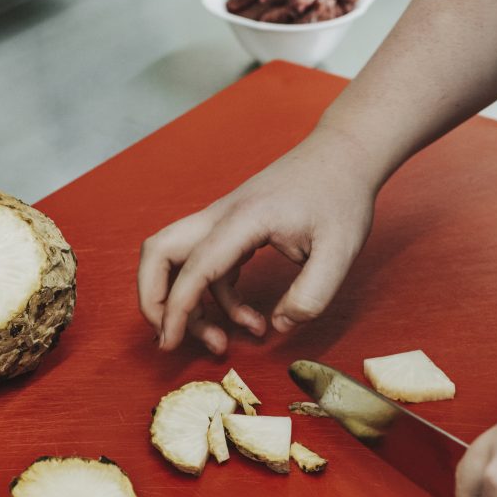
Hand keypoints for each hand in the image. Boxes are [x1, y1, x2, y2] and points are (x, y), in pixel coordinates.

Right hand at [137, 128, 376, 353]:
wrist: (343, 153)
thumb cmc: (341, 195)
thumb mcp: (340, 251)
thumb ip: (312, 295)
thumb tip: (279, 326)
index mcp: (243, 219)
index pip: (194, 267)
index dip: (176, 309)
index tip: (170, 342)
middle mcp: (221, 216)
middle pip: (158, 252)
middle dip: (152, 297)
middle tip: (168, 335)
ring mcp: (222, 221)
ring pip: (176, 261)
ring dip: (186, 304)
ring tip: (219, 340)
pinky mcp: (231, 229)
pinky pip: (205, 267)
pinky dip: (215, 298)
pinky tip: (248, 319)